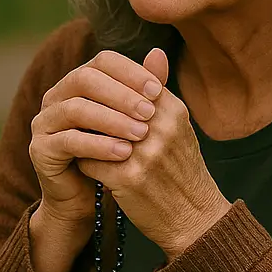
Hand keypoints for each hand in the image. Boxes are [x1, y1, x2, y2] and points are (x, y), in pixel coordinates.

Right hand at [29, 49, 163, 226]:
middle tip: (150, 112)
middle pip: (85, 79)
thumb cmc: (113, 153)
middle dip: (120, 94)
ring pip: (76, 109)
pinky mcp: (39, 148)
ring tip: (141, 134)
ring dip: (111, 120)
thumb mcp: (132, 120)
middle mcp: (56, 95)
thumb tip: (160, 53)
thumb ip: (142, 90)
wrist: (87, 197)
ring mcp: (44, 120)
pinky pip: (68, 141)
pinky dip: (98, 145)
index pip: (102, 61)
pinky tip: (124, 153)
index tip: (157, 91)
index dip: (130, 72)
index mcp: (78, 81)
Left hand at [77, 48, 229, 257]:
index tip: (95, 104)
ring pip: (94, 131)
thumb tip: (153, 51)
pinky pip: (90, 160)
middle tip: (77, 119)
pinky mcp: (129, 178)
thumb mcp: (177, 127)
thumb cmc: (181, 171)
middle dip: (90, 113)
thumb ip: (160, 92)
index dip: (106, 96)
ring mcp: (146, 154)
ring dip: (85, 137)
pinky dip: (85, 163)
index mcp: (173, 111)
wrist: (194, 220)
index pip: (127, 87)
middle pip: (106, 106)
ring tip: (80, 141)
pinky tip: (89, 168)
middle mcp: (161, 129)